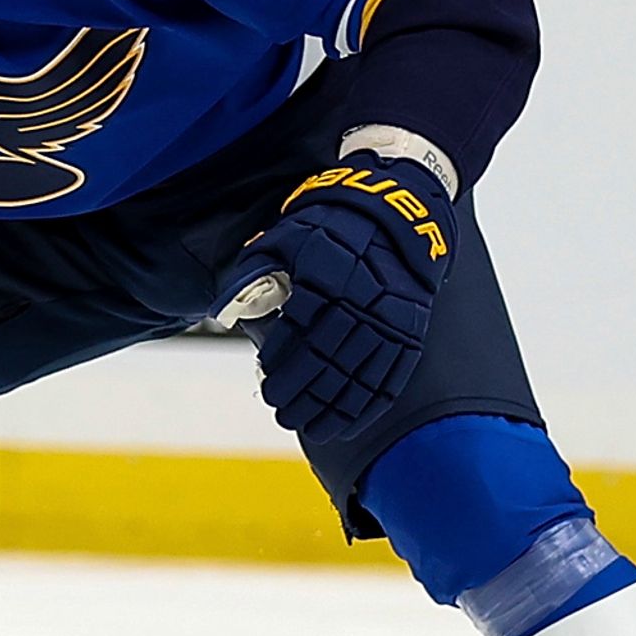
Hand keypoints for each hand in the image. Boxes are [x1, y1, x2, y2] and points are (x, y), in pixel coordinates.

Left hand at [223, 155, 452, 436]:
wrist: (394, 210)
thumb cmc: (327, 226)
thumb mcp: (283, 238)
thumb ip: (252, 275)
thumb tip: (223, 314)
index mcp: (327, 276)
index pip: (300, 331)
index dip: (282, 363)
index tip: (267, 381)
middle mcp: (362, 299)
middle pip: (329, 359)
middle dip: (302, 392)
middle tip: (280, 410)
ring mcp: (391, 318)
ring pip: (360, 375)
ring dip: (332, 406)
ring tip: (306, 425)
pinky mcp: (411, 330)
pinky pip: (391, 377)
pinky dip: (369, 404)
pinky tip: (348, 422)